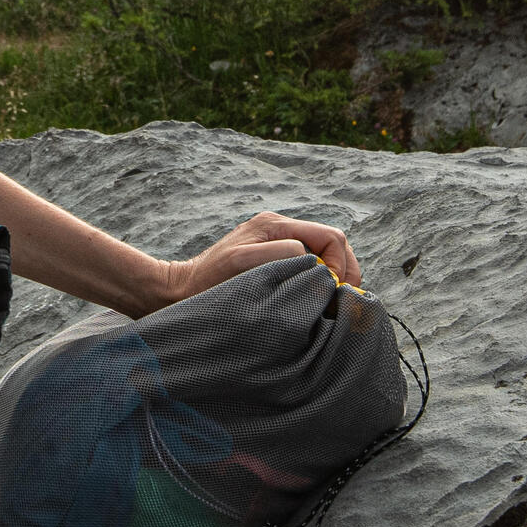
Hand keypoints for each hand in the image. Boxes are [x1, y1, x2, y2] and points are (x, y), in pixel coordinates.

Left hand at [155, 210, 361, 307]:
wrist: (180, 291)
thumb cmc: (209, 283)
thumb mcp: (243, 265)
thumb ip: (280, 254)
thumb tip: (311, 259)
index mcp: (275, 225)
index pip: (331, 236)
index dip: (342, 265)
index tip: (336, 292)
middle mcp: (278, 227)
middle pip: (333, 241)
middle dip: (345, 269)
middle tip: (345, 299)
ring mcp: (276, 240)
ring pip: (324, 253)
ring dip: (334, 275)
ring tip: (332, 301)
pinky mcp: (273, 256)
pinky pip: (309, 262)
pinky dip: (319, 279)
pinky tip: (314, 298)